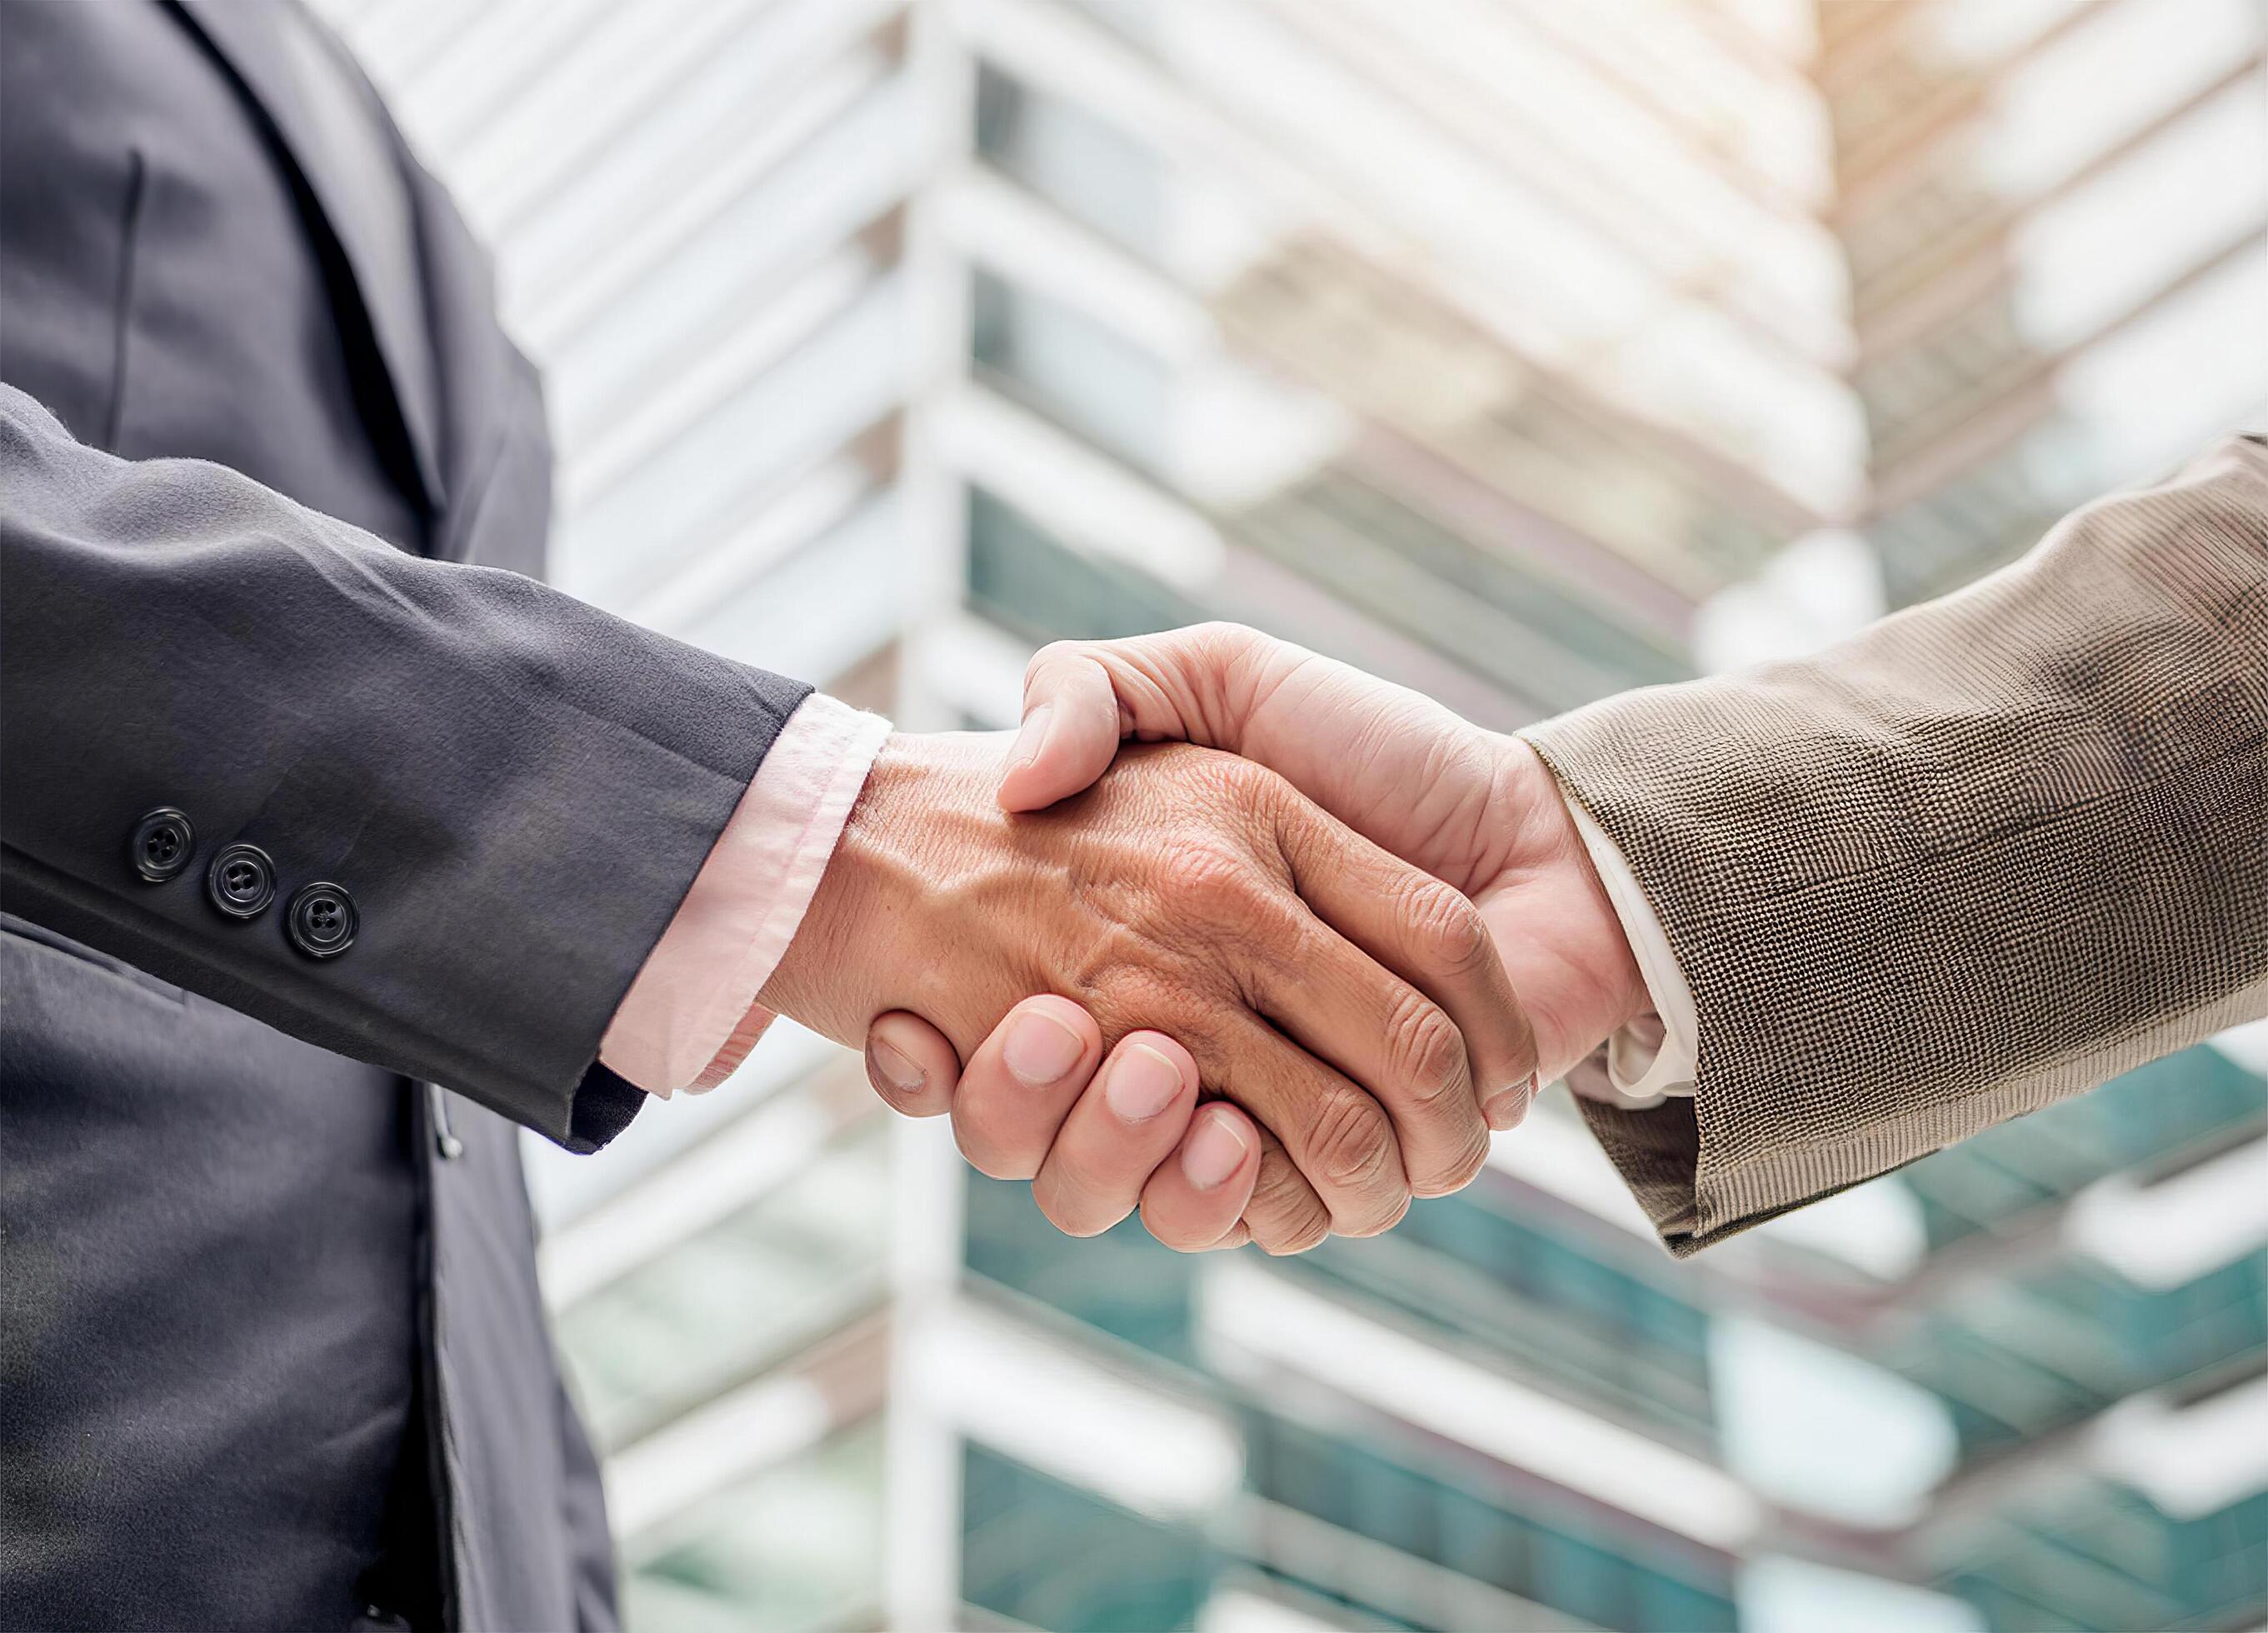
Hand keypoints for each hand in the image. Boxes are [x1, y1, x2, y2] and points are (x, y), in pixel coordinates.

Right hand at [760, 730, 1535, 1248]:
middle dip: (1020, 1107)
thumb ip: (1095, 689)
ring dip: (1114, 1153)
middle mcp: (1174, 1036)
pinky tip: (1225, 1133)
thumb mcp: (1219, 675)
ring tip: (1155, 1070)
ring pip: (1124, 1188)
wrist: (1541, 839)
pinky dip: (1220, 1196)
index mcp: (1127, 944)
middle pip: (1040, 1126)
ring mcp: (1242, 1107)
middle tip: (1048, 1028)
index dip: (935, 1051)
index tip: (909, 1022)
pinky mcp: (1318, 1168)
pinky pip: (1236, 1217)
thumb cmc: (1381, 749)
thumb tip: (1004, 781)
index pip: (993, 1032)